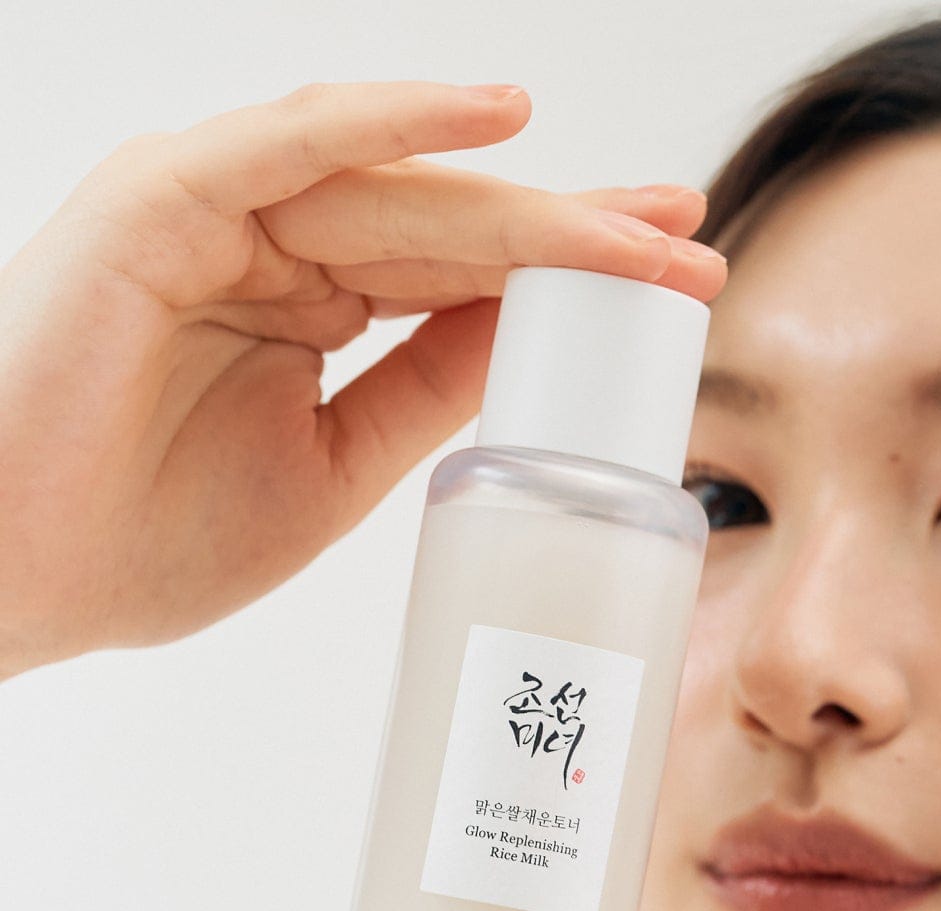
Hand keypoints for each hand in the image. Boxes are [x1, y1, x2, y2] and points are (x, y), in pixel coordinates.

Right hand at [0, 79, 726, 681]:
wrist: (15, 581)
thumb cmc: (142, 542)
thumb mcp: (332, 470)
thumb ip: (424, 394)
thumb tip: (528, 345)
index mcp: (312, 310)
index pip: (468, 279)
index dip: (577, 280)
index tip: (681, 294)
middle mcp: (275, 246)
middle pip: (456, 225)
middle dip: (582, 238)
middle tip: (694, 246)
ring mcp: (220, 212)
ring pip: (403, 188)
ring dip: (530, 199)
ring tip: (644, 221)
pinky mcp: (164, 197)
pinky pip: (296, 142)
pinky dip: (396, 121)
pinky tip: (505, 119)